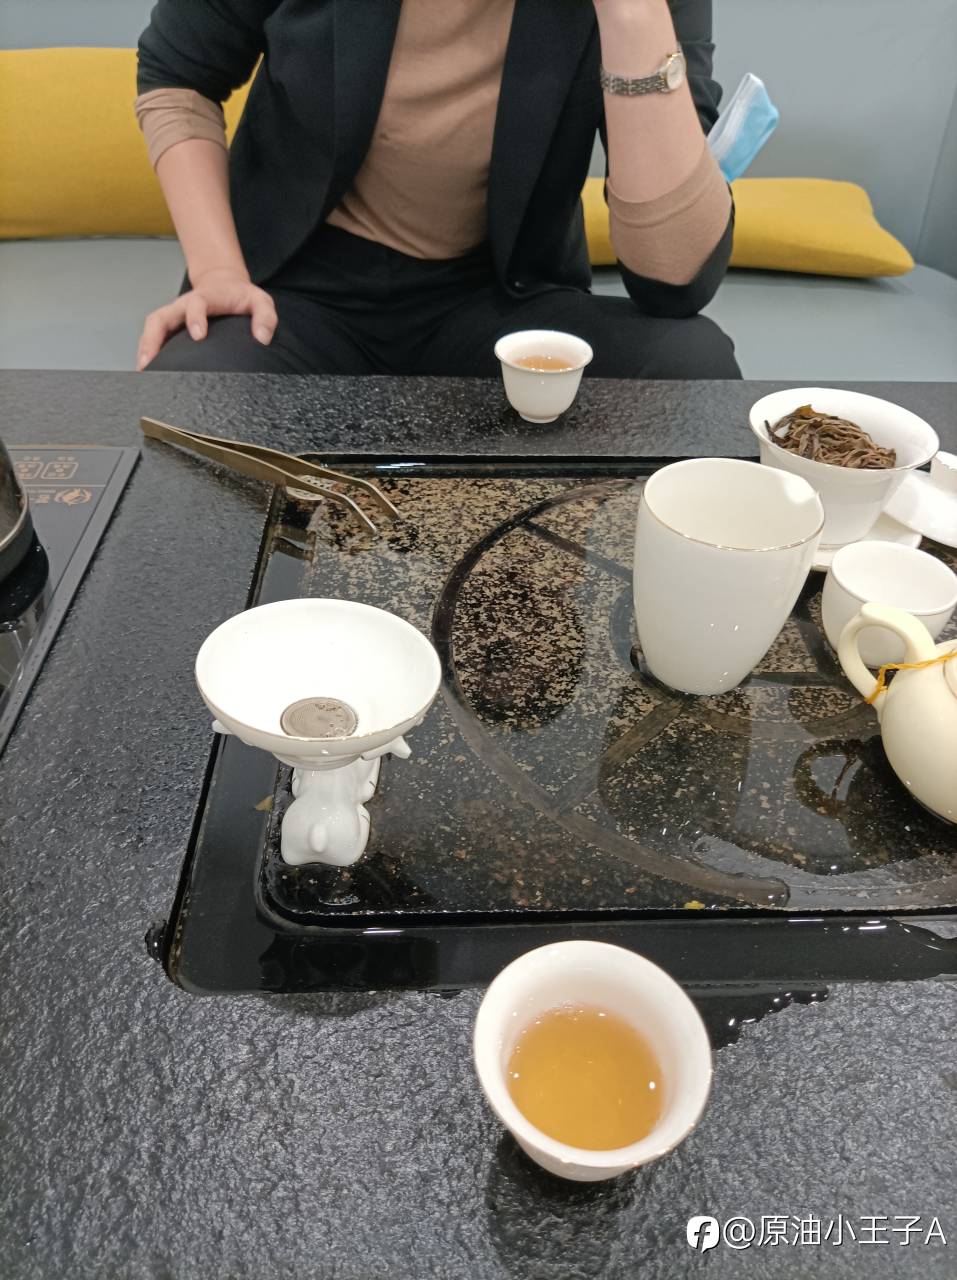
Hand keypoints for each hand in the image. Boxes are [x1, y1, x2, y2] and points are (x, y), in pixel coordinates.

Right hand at [136, 267, 277, 369]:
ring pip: (153, 328)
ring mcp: (175, 316)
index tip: (198, 336)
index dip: (195, 318)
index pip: (197, 304)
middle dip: (153, 339)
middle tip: (150, 363)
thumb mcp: (260, 300)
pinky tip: (148, 371)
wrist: (226, 285)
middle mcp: (184, 306)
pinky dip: (149, 352)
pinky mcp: (172, 325)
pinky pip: (155, 336)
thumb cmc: (242, 297)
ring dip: (145, 348)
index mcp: (206, 297)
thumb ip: (265, 316)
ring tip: (143, 372)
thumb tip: (262, 339)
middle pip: (160, 317)